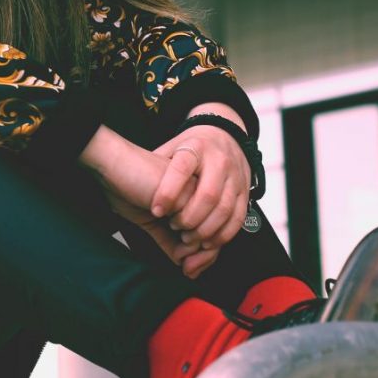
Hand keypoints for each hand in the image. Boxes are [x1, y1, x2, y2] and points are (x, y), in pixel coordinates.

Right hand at [78, 127, 221, 278]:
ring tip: (174, 238)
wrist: (112, 167)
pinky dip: (183, 230)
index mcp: (191, 201)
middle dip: (202, 259)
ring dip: (191, 245)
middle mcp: (198, 195)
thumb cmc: (127, 188)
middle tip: (188, 269)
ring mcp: (196, 191)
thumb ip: (169, 242)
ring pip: (207, 230)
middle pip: (215, 235)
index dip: (204, 257)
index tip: (190, 270)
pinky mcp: (188, 188)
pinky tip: (164, 220)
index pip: (210, 234)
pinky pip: (195, 221)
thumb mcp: (151, 223)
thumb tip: (187, 267)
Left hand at [150, 125, 251, 256]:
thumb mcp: (171, 148)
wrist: (224, 135)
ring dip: (206, 229)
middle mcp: (219, 161)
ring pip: (225, 209)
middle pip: (208, 194)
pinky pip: (238, 217)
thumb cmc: (190, 148)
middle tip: (174, 227)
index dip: (168, 192)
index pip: (181, 170)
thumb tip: (132, 179)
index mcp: (195, 148)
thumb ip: (157, 164)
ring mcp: (236, 176)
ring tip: (188, 239)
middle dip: (189, 217)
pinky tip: (208, 242)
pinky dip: (224, 234)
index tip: (155, 211)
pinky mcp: (246, 191)